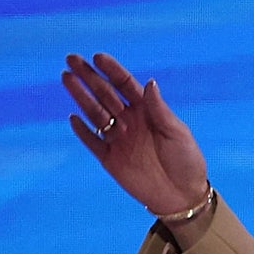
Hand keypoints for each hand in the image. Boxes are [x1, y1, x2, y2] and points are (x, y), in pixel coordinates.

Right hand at [62, 53, 207, 217]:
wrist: (182, 196)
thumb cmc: (186, 161)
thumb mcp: (177, 133)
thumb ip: (159, 110)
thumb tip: (149, 82)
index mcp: (148, 112)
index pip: (126, 85)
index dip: (112, 71)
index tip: (98, 57)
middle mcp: (130, 122)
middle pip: (105, 94)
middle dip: (89, 77)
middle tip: (72, 59)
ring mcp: (119, 140)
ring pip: (95, 114)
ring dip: (81, 97)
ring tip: (67, 78)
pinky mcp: (110, 160)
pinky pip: (92, 142)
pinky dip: (83, 131)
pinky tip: (73, 117)